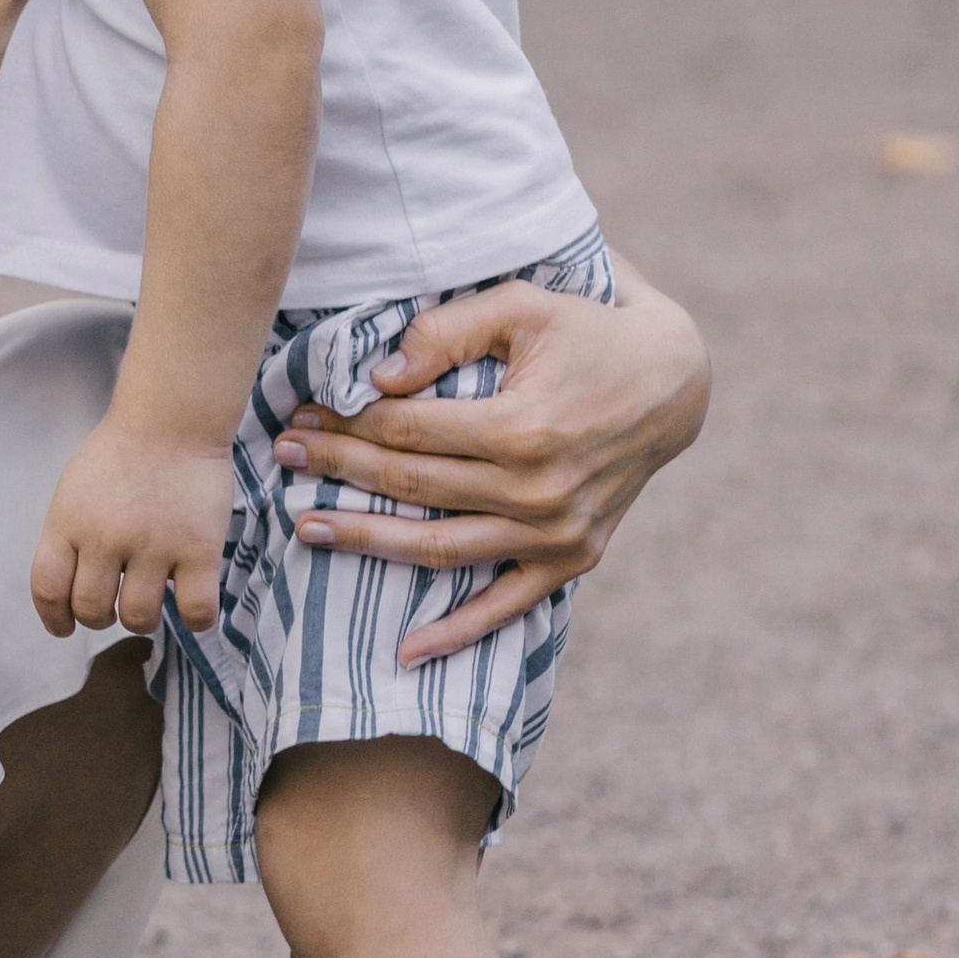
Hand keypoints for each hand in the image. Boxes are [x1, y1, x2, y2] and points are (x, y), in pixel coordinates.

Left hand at [30, 417, 229, 641]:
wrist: (173, 417)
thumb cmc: (123, 451)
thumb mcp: (74, 488)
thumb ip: (68, 534)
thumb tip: (68, 586)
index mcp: (68, 522)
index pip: (47, 589)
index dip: (54, 618)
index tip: (65, 627)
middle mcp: (104, 538)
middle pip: (91, 610)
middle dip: (102, 617)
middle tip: (116, 604)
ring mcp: (153, 545)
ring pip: (138, 617)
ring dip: (143, 618)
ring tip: (152, 598)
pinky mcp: (198, 549)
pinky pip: (195, 612)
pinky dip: (194, 617)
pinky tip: (192, 597)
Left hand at [275, 269, 710, 657]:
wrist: (674, 382)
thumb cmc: (586, 332)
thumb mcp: (522, 307)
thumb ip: (446, 333)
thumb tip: (376, 376)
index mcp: (524, 428)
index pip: (407, 432)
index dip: (346, 424)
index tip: (301, 417)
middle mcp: (539, 492)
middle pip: (412, 486)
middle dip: (340, 471)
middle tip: (284, 458)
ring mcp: (557, 534)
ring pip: (441, 548)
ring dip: (368, 543)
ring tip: (307, 530)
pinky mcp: (573, 558)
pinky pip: (507, 605)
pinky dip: (457, 632)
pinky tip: (405, 650)